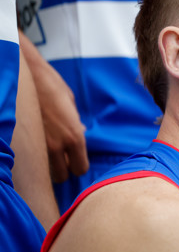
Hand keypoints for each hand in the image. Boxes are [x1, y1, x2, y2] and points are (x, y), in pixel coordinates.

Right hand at [35, 62, 88, 182]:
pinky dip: (33, 158)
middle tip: (61, 158)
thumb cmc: (51, 86)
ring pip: (45, 172)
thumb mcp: (70, 103)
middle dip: (63, 169)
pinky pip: (31, 160)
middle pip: (63, 177)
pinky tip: (33, 147)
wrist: (26, 75)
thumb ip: (76, 123)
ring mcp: (39, 145)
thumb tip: (81, 132)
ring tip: (47, 153)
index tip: (74, 159)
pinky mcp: (23, 141)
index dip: (78, 165)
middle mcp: (58, 145)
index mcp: (74, 136)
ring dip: (47, 166)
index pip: (80, 168)